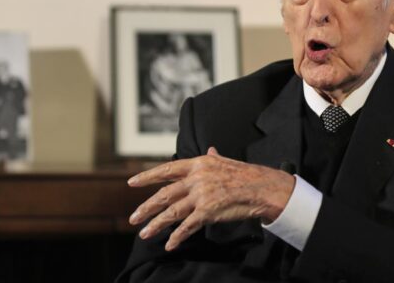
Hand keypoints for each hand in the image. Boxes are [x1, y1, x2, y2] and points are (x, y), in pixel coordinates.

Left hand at [127, 147, 294, 250]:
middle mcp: (196, 178)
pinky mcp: (208, 211)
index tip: (131, 183)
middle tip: (133, 218)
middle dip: (146, 207)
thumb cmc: (245, 175)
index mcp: (198, 164)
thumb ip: (212, 158)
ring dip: (156, 224)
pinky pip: (188, 226)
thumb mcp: (225, 162)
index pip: (167, 170)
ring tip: (144, 234)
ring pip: (171, 212)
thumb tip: (209, 150)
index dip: (147, 176)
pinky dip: (177, 237)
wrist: (262, 187)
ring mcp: (201, 195)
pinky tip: (170, 244)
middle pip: (164, 194)